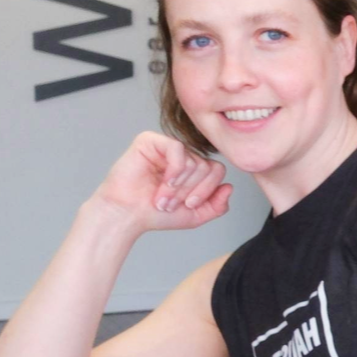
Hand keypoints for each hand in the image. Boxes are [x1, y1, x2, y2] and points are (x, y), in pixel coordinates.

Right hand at [92, 132, 233, 233]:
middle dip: (190, 191)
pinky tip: (163, 181)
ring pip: (193, 161)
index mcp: (193, 168)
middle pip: (207, 166)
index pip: (217, 170)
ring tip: (161, 197)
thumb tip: (230, 187)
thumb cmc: (155, 214)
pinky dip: (174, 170)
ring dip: (178, 187)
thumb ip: (217, 205)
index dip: (207, 190)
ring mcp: (166, 146)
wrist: (127, 215)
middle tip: (170, 203)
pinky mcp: (150, 141)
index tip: (189, 205)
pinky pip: (177, 149)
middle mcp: (182, 154)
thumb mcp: (195, 215)